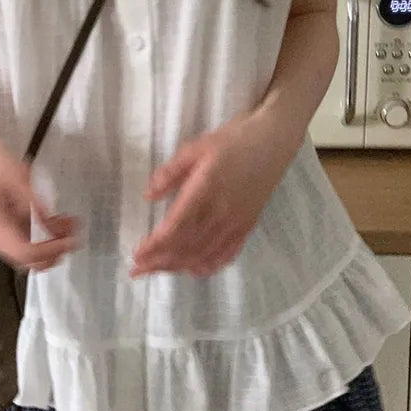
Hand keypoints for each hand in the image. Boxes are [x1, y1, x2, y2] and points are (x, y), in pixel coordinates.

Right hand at [0, 124, 78, 271]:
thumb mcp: (21, 178)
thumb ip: (38, 206)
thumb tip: (57, 228)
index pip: (23, 251)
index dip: (50, 250)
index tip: (69, 241)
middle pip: (25, 260)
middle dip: (53, 251)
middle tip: (74, 236)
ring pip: (26, 255)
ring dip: (50, 245)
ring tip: (69, 226)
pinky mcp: (1, 231)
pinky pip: (23, 243)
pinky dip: (42, 238)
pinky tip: (57, 225)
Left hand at [132, 111, 289, 277]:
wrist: (274, 141)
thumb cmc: (232, 139)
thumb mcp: (195, 147)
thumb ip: (170, 172)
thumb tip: (148, 195)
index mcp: (205, 190)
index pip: (175, 228)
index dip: (155, 246)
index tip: (136, 254)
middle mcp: (222, 212)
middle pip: (186, 247)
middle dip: (159, 262)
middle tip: (137, 270)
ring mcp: (237, 222)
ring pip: (204, 254)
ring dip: (178, 267)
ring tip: (157, 271)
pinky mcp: (248, 226)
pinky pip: (227, 254)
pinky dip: (208, 266)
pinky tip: (193, 270)